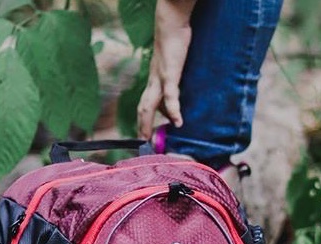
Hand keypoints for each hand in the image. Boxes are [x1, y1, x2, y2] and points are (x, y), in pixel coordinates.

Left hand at [137, 0, 197, 139]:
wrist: (170, 24)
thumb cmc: (174, 44)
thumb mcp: (173, 67)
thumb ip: (172, 83)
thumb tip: (176, 97)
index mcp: (154, 80)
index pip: (145, 103)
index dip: (143, 119)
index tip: (143, 135)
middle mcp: (153, 81)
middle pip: (143, 107)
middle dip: (142, 125)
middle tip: (143, 142)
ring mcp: (160, 78)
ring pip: (150, 104)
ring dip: (149, 122)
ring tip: (150, 137)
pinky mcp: (170, 74)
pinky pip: (170, 95)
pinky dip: (174, 110)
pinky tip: (178, 122)